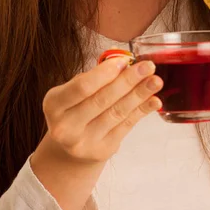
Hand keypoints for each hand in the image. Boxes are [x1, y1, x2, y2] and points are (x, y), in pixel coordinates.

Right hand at [41, 57, 162, 163]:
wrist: (71, 147)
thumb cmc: (76, 108)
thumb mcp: (74, 90)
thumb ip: (95, 76)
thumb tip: (123, 60)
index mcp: (54, 104)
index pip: (82, 87)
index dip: (105, 73)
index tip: (125, 60)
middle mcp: (65, 126)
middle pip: (102, 99)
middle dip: (128, 80)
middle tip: (148, 66)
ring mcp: (84, 142)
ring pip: (117, 112)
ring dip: (140, 94)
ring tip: (155, 81)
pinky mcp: (102, 150)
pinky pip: (126, 126)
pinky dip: (142, 110)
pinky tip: (154, 100)